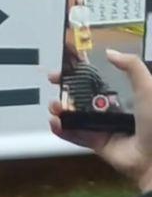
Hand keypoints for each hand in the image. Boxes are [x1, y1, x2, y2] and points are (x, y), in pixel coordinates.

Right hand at [49, 49, 151, 191]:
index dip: (79, 74)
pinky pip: (76, 135)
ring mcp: (102, 127)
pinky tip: (55, 123)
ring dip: (61, 110)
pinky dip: (62, 130)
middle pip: (81, 97)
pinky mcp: (97, 144)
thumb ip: (132, 67)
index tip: (65, 68)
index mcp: (123, 97)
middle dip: (65, 91)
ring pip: (75, 116)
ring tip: (55, 107)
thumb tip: (110, 52)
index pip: (96, 81)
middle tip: (54, 85)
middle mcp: (111, 111)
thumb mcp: (148, 88)